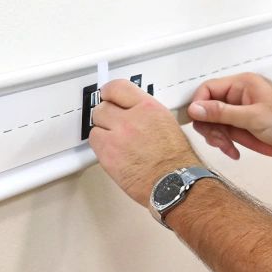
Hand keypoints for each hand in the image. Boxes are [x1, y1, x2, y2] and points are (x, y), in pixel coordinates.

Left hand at [87, 78, 198, 206]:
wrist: (174, 183)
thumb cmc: (177, 160)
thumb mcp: (167, 124)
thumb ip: (146, 113)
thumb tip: (133, 111)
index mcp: (148, 108)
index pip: (117, 88)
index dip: (108, 93)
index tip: (107, 96)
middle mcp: (131, 119)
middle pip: (102, 107)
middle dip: (105, 116)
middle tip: (112, 124)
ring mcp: (117, 136)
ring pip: (95, 126)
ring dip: (102, 132)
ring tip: (115, 143)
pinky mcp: (107, 155)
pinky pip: (94, 143)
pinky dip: (100, 147)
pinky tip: (113, 153)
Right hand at [187, 73, 271, 161]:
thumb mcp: (253, 116)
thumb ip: (222, 112)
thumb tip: (196, 108)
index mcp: (242, 85)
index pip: (208, 89)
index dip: (199, 105)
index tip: (197, 121)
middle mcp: (239, 97)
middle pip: (207, 108)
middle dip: (209, 126)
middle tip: (218, 139)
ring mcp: (240, 113)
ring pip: (213, 124)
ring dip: (216, 138)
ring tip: (228, 147)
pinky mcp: (242, 127)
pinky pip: (223, 135)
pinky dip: (224, 145)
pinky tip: (233, 151)